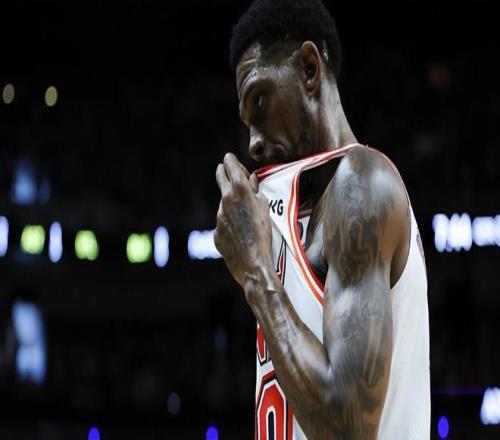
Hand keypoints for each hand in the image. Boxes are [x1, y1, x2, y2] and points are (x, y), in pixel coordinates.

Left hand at [214, 153, 272, 289]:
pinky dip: (230, 224)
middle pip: (220, 178)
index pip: (230, 165)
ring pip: (224, 204)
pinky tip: (241, 233)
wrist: (253, 263)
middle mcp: (225, 200)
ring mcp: (218, 216)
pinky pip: (223, 223)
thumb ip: (256, 192)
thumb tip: (251, 180)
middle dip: (223, 172)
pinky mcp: (216, 232)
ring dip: (231, 203)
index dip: (231, 161)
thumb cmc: (264, 235)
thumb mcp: (265, 208)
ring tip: (244, 214)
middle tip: (224, 169)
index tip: (229, 159)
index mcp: (239, 190)